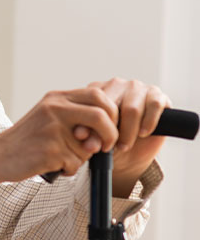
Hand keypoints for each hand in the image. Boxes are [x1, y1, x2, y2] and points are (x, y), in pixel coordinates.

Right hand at [0, 87, 120, 180]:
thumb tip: (110, 130)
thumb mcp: (49, 116)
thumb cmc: (28, 139)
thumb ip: (77, 116)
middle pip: (101, 116)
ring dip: (83, 157)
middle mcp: (55, 109)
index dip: (112, 113)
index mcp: (56, 98)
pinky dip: (69, 169)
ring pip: (90, 146)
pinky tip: (54, 165)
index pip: (98, 95)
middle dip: (111, 134)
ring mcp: (52, 129)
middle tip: (105, 147)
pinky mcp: (50, 150)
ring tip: (62, 157)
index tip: (109, 129)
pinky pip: (76, 163)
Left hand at [77, 78, 167, 194]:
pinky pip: (154, 105)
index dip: (93, 125)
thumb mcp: (95, 140)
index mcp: (96, 90)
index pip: (94, 103)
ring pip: (132, 109)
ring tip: (124, 146)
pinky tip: (143, 134)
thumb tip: (80, 135)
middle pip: (112, 106)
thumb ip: (88, 135)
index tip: (91, 143)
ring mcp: (138, 87)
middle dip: (111, 131)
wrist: (130, 155)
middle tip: (110, 147)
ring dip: (129, 132)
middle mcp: (116, 84)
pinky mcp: (158, 95)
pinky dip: (149, 122)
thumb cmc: (107, 142)